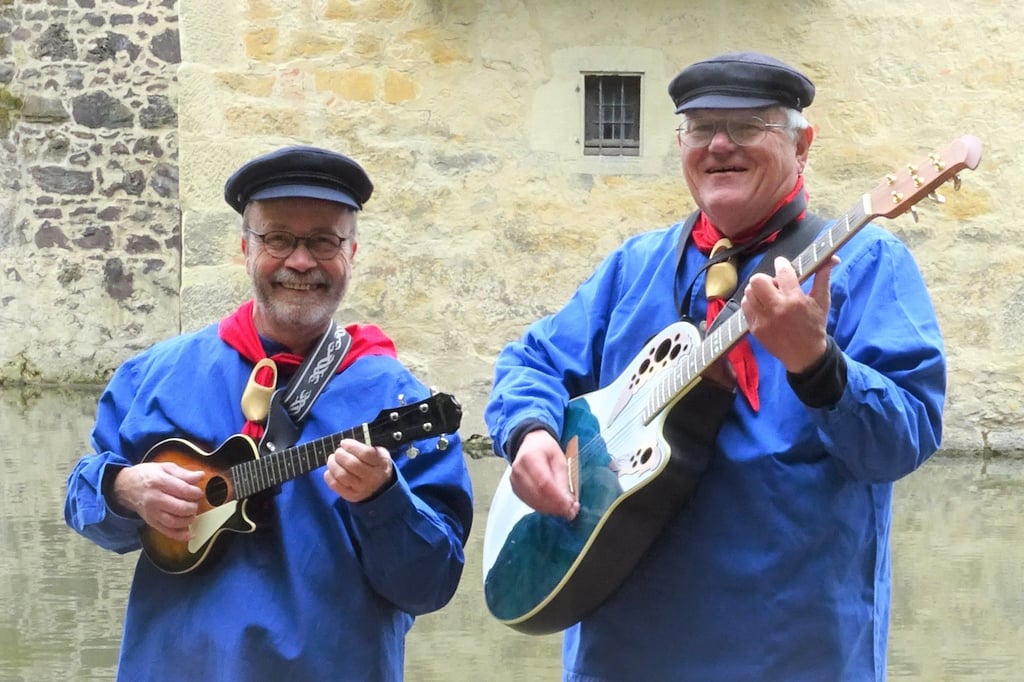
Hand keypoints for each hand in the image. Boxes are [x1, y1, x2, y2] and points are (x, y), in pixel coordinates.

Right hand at [112, 462, 204, 541]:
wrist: (125, 487)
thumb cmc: (146, 475)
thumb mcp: (164, 467)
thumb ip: (183, 473)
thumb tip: (200, 476)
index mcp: (159, 482)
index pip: (182, 490)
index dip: (195, 493)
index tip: (198, 492)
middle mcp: (154, 499)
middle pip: (179, 507)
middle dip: (192, 507)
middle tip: (195, 503)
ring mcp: (152, 512)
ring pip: (174, 522)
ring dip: (188, 520)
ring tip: (191, 513)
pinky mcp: (151, 521)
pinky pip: (166, 531)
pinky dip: (179, 535)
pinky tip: (189, 534)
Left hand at [324, 439, 394, 502]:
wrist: (381, 487)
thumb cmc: (376, 465)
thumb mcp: (379, 453)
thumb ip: (367, 446)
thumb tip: (347, 443)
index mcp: (381, 464)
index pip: (365, 453)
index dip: (351, 446)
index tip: (344, 443)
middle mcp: (372, 478)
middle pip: (352, 464)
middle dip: (340, 454)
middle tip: (338, 451)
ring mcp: (361, 488)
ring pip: (341, 475)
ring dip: (332, 464)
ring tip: (333, 459)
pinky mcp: (351, 496)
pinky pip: (335, 485)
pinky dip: (329, 475)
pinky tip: (331, 470)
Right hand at [510, 430, 579, 520]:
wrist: (529, 443)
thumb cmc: (546, 449)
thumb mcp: (559, 459)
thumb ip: (563, 481)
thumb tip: (568, 503)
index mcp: (530, 457)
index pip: (544, 483)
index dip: (558, 498)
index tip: (572, 507)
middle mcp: (518, 470)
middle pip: (538, 495)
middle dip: (556, 506)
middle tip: (571, 512)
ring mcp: (514, 480)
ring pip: (533, 502)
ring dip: (551, 509)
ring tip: (565, 510)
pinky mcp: (515, 488)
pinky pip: (529, 502)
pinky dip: (543, 507)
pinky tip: (554, 507)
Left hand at [741, 255, 838, 372]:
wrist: (804, 355)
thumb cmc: (814, 326)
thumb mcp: (822, 301)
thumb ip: (823, 277)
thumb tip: (832, 257)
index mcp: (795, 301)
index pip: (783, 272)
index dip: (782, 264)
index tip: (782, 264)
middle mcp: (777, 309)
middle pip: (758, 280)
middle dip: (766, 278)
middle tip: (774, 286)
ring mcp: (763, 319)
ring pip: (749, 292)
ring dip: (758, 291)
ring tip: (769, 297)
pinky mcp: (754, 328)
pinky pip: (745, 306)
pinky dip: (752, 303)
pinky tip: (763, 307)